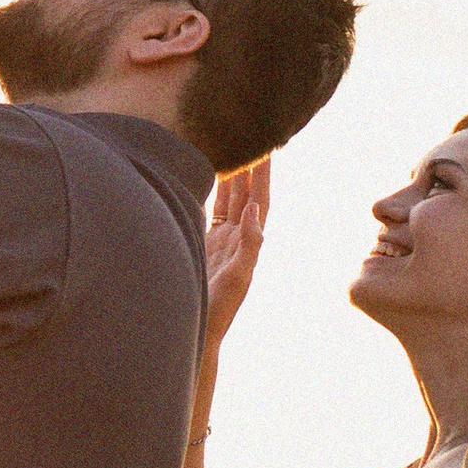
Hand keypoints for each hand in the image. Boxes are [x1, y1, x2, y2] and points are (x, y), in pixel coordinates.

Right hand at [204, 157, 268, 347]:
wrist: (198, 332)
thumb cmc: (218, 310)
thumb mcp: (237, 279)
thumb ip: (249, 245)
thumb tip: (253, 211)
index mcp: (247, 243)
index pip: (258, 201)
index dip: (263, 175)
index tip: (269, 147)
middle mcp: (236, 238)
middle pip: (245, 194)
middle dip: (250, 166)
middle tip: (252, 135)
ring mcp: (219, 241)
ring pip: (228, 199)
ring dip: (233, 174)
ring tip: (233, 146)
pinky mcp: (203, 245)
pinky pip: (210, 211)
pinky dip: (212, 192)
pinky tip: (208, 176)